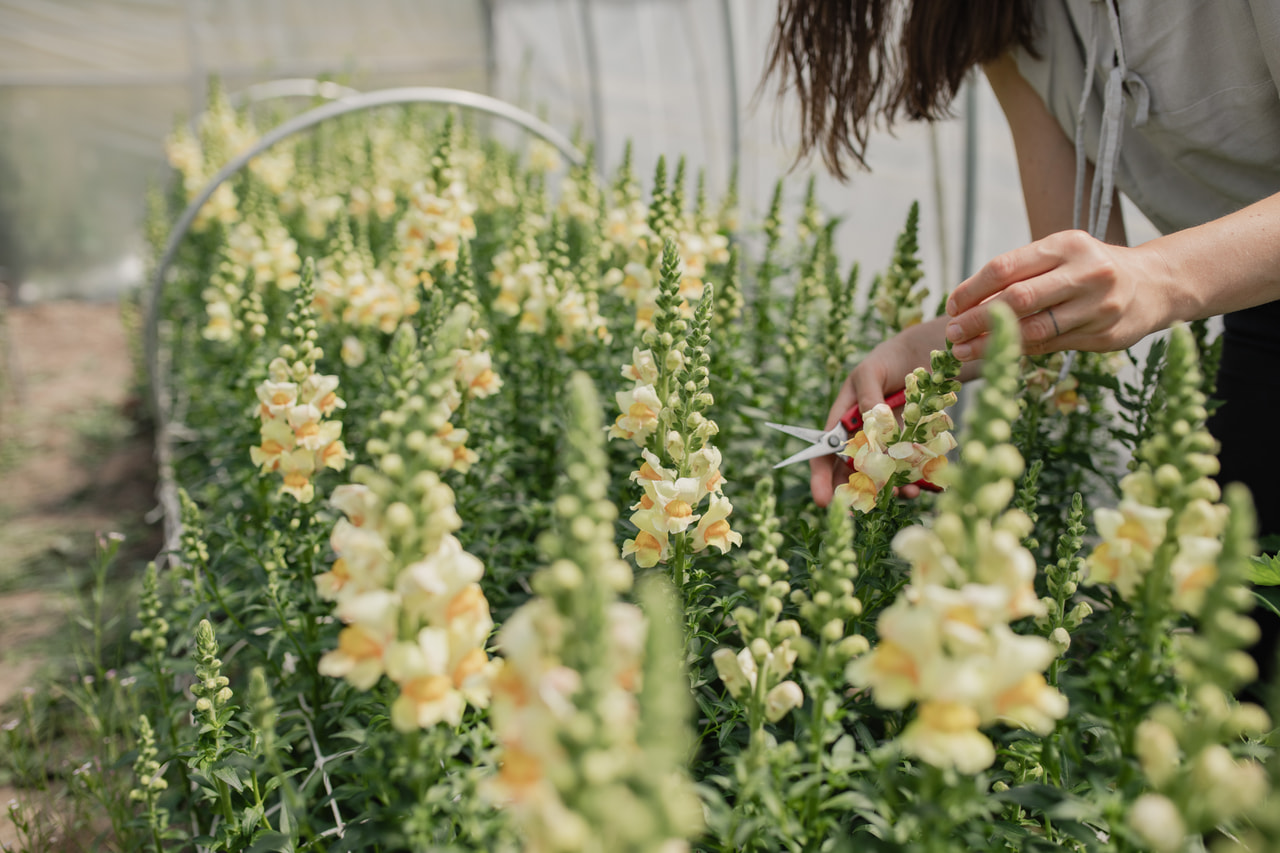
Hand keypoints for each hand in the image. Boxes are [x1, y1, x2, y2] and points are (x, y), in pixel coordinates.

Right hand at [809, 319, 945, 505]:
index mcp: (843, 421)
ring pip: (883, 475)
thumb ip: (866, 397)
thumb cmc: (887, 361)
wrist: (922, 356)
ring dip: (889, 488)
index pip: (826, 453)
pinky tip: (919, 484)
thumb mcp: (870, 373)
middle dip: (858, 492)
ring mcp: (888, 444)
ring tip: (901, 493)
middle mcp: (862, 437)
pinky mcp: (912, 446)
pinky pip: (910, 468)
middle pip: (853, 472)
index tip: (824, 500)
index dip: (821, 478)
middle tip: (866, 506)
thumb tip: (869, 424)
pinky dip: (914, 479)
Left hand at [943, 230, 1173, 361]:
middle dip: (976, 319)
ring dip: (992, 343)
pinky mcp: (1105, 335)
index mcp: (1066, 245)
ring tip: (964, 351)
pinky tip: (997, 353)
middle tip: (951, 334)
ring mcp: (1099, 306)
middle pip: (1017, 300)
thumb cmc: (1088, 268)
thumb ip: (1020, 273)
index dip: (971, 289)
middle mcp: (1086, 272)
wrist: (1154, 284)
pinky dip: (1020, 349)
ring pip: (1034, 329)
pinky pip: (1052, 346)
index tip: (951, 306)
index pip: (1005, 267)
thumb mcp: (1060, 255)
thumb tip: (964, 304)